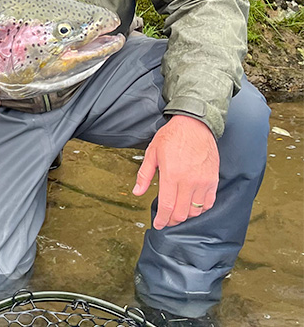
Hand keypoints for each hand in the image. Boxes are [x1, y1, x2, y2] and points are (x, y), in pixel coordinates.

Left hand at [133, 115, 218, 229]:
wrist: (195, 125)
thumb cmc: (171, 137)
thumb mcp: (152, 153)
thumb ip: (144, 175)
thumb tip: (137, 192)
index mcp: (171, 175)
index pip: (167, 207)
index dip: (162, 220)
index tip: (159, 225)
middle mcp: (189, 181)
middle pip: (182, 213)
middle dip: (172, 220)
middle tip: (166, 220)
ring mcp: (203, 182)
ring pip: (195, 210)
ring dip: (186, 215)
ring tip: (177, 213)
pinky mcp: (213, 180)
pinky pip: (208, 202)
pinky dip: (200, 209)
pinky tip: (192, 206)